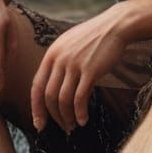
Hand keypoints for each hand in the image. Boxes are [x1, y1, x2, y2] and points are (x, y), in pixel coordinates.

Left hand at [30, 5, 128, 133]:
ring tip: (72, 126)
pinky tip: (83, 120)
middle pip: (49, 96)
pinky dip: (80, 112)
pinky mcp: (91, 70)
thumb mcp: (69, 45)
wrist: (115, 26)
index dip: (36, 107)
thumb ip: (59, 63)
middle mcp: (59, 60)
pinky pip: (80, 97)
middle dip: (53, 116)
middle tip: (61, 127)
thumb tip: (54, 87)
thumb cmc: (93, 38)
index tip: (38, 123)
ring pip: (63, 99)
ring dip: (66, 117)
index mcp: (51, 54)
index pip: (37, 86)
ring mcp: (74, 65)